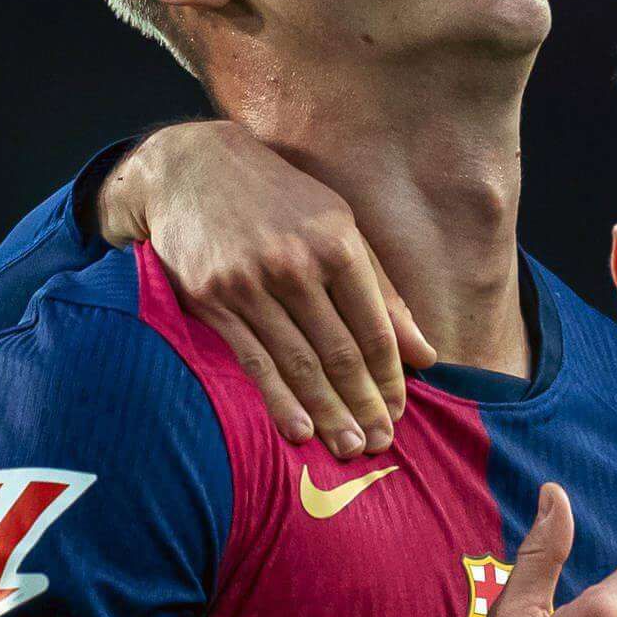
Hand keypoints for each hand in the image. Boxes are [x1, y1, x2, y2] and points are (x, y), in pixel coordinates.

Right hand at [103, 121, 422, 456]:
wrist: (191, 169)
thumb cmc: (278, 200)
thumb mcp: (339, 225)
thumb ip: (383, 291)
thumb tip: (424, 353)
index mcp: (335, 243)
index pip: (372, 327)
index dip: (389, 376)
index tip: (398, 411)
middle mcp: (294, 264)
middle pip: (339, 352)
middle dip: (363, 404)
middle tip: (379, 444)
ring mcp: (250, 284)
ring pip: (298, 363)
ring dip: (327, 412)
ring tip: (348, 448)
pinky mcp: (212, 300)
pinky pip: (253, 360)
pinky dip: (278, 399)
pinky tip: (299, 430)